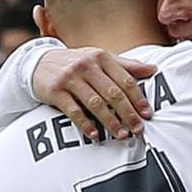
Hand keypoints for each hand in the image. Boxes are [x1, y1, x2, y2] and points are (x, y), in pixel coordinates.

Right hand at [32, 47, 156, 140]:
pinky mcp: (55, 91)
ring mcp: (69, 78)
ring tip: (122, 135)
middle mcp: (86, 65)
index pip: (125, 79)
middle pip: (113, 93)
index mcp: (101, 57)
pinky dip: (85, 124)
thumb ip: (126, 65)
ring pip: (95, 103)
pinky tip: (95, 134)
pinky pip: (73, 111)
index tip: (147, 114)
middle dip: (128, 113)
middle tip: (138, 129)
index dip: (138, 98)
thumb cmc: (76, 63)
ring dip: (110, 121)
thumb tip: (154, 69)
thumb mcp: (99, 58)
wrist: (37, 62)